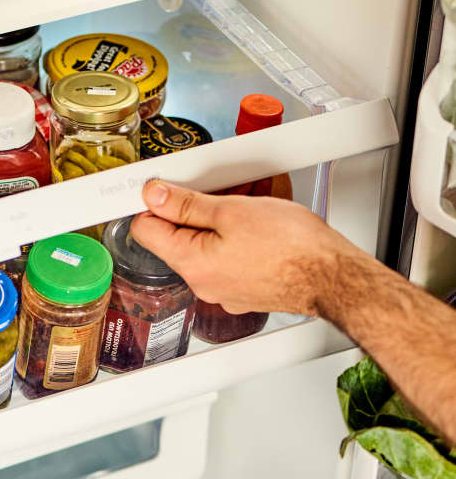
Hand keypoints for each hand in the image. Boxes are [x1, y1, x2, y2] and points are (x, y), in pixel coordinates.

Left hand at [130, 180, 367, 316]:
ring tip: (248, 206)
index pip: (145, 230)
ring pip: (207, 246)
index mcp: (192, 263)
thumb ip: (186, 204)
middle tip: (219, 192)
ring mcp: (224, 290)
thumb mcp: (232, 210)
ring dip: (220, 221)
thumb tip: (154, 196)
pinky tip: (259, 226)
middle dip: (194, 209)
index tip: (164, 188)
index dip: (152, 203)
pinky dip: (237, 239)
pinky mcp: (244, 290)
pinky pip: (228, 258)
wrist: (333, 277)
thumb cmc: (292, 247)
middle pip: (178, 237)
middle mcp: (203, 283)